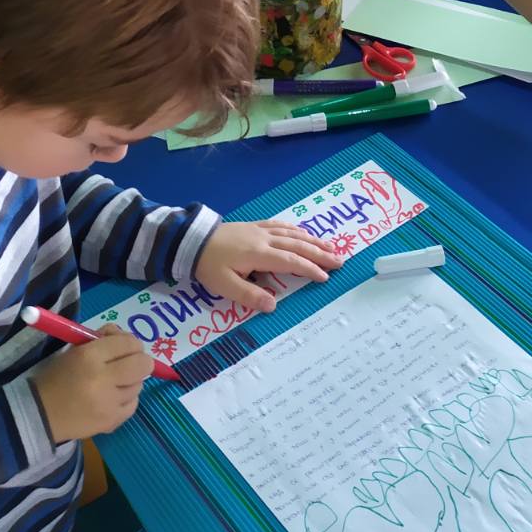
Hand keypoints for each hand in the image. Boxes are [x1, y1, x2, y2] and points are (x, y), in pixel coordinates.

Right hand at [32, 326, 151, 441]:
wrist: (39, 414)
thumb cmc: (56, 377)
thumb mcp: (75, 350)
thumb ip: (102, 339)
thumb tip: (124, 336)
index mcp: (89, 356)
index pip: (128, 342)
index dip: (129, 342)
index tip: (122, 346)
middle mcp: (103, 379)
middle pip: (143, 364)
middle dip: (138, 360)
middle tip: (127, 362)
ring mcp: (109, 403)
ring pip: (139, 385)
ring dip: (130, 381)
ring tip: (113, 383)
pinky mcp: (111, 422)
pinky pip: (133, 404)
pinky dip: (126, 399)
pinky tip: (112, 398)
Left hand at [194, 219, 339, 312]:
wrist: (191, 240)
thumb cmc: (208, 265)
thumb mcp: (225, 285)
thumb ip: (250, 296)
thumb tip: (273, 305)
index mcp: (259, 254)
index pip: (291, 262)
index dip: (310, 269)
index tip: (325, 277)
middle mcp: (264, 239)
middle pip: (298, 245)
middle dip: (320, 253)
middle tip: (340, 260)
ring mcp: (260, 230)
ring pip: (293, 233)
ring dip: (313, 240)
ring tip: (331, 246)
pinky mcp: (254, 226)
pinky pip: (281, 225)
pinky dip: (297, 230)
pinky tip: (304, 233)